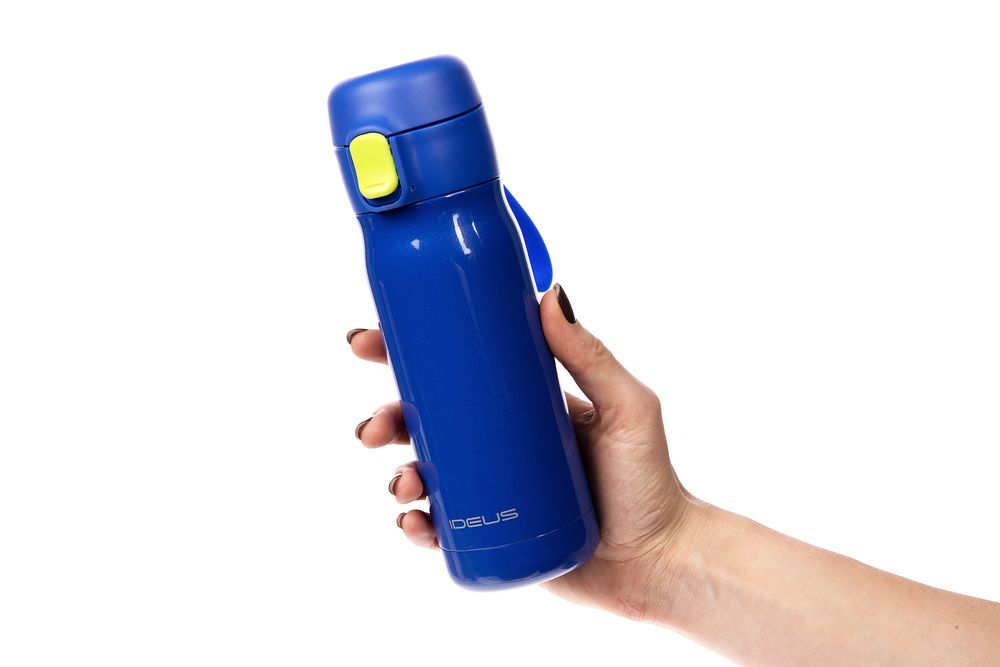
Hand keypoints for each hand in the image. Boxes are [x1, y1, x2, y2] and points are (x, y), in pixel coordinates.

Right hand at [348, 284, 698, 617]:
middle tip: (373, 428)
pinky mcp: (490, 536)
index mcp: (521, 403)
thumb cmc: (651, 483)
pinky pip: (440, 528)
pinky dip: (416, 526)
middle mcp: (499, 443)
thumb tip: (549, 293)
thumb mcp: (627, 409)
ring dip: (396, 475)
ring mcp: (492, 491)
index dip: (403, 355)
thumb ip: (591, 355)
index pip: (455, 369)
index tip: (369, 342)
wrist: (661, 563)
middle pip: (424, 422)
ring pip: (424, 474)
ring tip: (404, 484)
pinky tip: (413, 525)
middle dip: (386, 419)